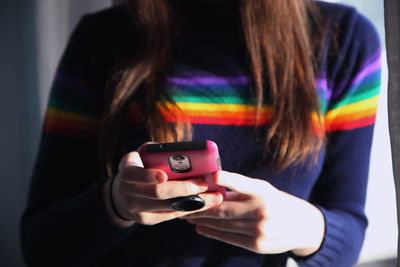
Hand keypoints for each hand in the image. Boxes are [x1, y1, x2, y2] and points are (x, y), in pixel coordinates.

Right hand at [103, 151, 223, 227]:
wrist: (125, 191)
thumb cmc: (143, 166)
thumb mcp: (146, 155)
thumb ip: (160, 152)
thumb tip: (187, 152)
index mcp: (126, 169)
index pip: (134, 173)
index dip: (148, 175)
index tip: (164, 175)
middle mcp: (126, 191)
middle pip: (157, 192)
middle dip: (183, 188)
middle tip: (204, 183)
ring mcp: (135, 209)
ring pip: (168, 207)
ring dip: (194, 202)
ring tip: (214, 197)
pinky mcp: (146, 220)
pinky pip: (171, 215)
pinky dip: (190, 209)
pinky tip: (206, 204)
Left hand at [181, 171, 324, 255]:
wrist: (302, 227)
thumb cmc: (276, 202)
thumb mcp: (263, 190)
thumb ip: (240, 190)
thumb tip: (211, 190)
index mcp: (263, 191)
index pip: (242, 183)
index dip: (227, 179)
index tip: (212, 174)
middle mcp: (261, 210)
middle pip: (223, 209)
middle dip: (200, 207)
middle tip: (183, 204)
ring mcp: (259, 229)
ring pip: (222, 225)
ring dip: (201, 220)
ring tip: (187, 216)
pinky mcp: (256, 244)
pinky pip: (228, 238)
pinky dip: (211, 232)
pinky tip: (201, 228)